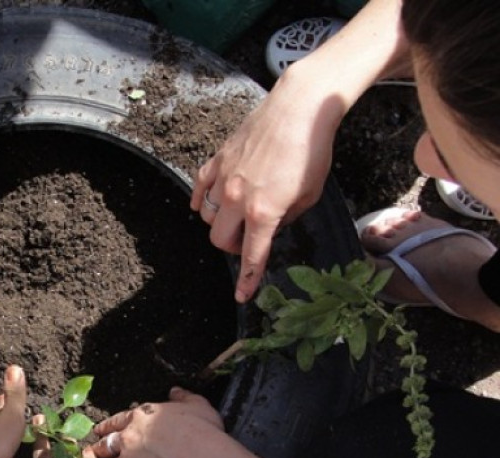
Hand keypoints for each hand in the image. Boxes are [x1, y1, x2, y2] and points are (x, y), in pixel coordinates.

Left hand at [91, 387, 225, 457]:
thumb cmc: (204, 434)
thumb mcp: (198, 407)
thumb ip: (184, 398)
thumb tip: (176, 391)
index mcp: (143, 416)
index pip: (118, 420)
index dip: (107, 426)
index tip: (100, 430)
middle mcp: (129, 435)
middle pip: (106, 442)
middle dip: (99, 448)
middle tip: (92, 451)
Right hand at [189, 78, 342, 302]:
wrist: (299, 108)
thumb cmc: (311, 151)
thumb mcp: (310, 195)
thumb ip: (286, 218)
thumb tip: (270, 226)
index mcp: (263, 212)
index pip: (251, 256)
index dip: (246, 280)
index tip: (241, 296)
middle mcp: (237, 198)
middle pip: (219, 239)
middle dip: (232, 246)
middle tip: (247, 239)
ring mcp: (223, 179)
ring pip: (207, 216)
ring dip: (220, 222)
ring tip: (235, 215)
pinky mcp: (217, 161)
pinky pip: (199, 189)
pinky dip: (202, 200)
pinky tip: (210, 201)